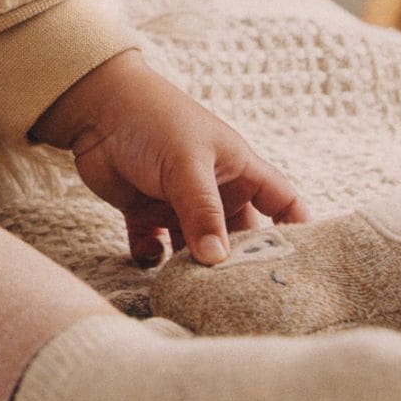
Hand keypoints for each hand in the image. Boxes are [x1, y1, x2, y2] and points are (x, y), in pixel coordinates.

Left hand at [27, 50, 308, 267]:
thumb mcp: (186, 163)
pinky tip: (149, 254)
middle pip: (240, 237)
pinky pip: (156, 248)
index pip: (283, 201)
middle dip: (239, 262)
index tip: (306, 264)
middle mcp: (213, 190)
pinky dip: (154, 258)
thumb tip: (217, 259)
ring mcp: (179, 204)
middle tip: (240, 293)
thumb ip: (202, 211)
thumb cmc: (153, 120)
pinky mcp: (144, 214)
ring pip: (197, 248)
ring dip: (194, 266)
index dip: (297, 229)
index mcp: (237, 169)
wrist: (94, 107)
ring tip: (192, 285)